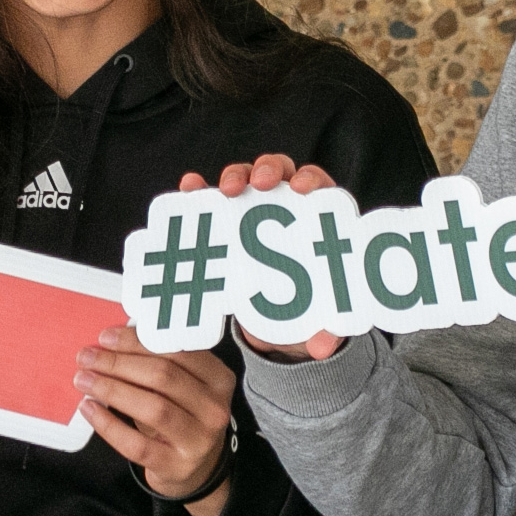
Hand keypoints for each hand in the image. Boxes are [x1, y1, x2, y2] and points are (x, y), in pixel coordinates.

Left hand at [76, 324, 240, 515]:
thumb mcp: (182, 387)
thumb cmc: (181, 417)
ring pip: (153, 408)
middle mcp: (214, 408)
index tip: (106, 338)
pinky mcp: (176, 466)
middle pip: (163, 377)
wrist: (196, 469)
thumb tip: (112, 341)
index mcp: (219, 379)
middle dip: (119, 364)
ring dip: (112, 390)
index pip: (176, 351)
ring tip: (84, 380)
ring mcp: (198, 440)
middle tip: (87, 358)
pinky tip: (90, 409)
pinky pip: (136, 444)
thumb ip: (157, 363)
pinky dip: (109, 425)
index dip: (137, 342)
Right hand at [179, 155, 347, 360]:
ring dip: (236, 176)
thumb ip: (325, 329)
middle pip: (280, 170)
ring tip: (226, 190)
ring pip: (246, 176)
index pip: (318, 186)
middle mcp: (285, 203)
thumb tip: (322, 345)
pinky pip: (211, 196)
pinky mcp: (224, 219)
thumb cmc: (305, 305)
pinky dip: (200, 189)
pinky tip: (190, 189)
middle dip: (268, 170)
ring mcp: (253, 207)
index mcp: (316, 217)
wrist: (274, 319)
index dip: (311, 180)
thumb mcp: (317, 317)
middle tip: (259, 185)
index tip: (301, 189)